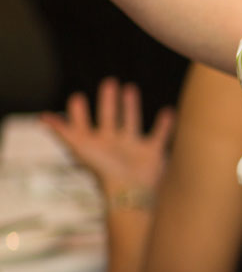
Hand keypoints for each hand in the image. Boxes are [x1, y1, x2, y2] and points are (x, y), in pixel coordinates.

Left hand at [40, 78, 173, 196]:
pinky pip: (159, 135)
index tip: (78, 98)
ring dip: (131, 106)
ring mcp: (133, 147)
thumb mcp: (80, 147)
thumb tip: (43, 117)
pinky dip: (165, 125)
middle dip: (108, 101)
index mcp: (95, 144)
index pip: (84, 125)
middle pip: (109, 118)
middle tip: (109, 82)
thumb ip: (63, 132)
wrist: (130, 188)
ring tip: (130, 88)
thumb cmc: (103, 170)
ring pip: (132, 122)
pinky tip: (169, 111)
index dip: (79, 113)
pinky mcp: (152, 152)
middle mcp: (113, 144)